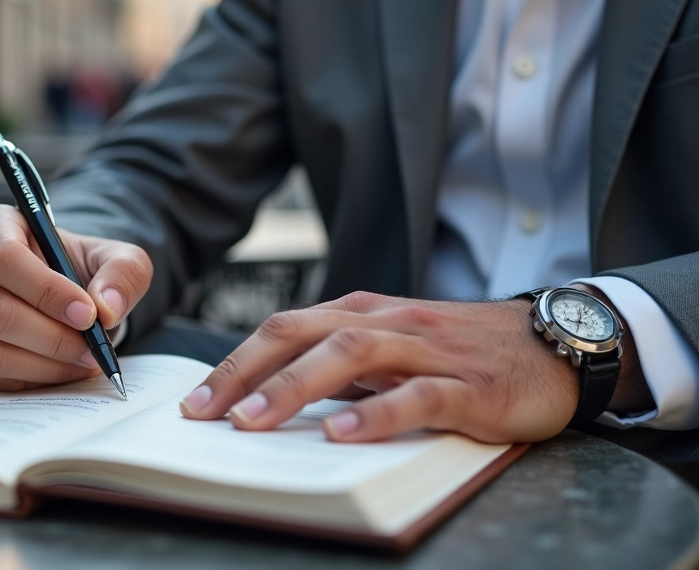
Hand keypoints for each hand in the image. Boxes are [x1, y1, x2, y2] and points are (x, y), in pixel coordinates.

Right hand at [0, 204, 151, 390]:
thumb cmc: (80, 267)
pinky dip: (31, 381)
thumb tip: (106, 308)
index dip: (46, 292)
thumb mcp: (115, 257)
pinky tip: (61, 369)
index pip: (4, 259)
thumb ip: (123, 273)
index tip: (87, 314)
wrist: (60, 292)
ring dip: (45, 365)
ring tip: (83, 361)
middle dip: (53, 337)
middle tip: (93, 349)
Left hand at [179, 291, 648, 443]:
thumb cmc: (460, 351)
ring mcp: (427, 349)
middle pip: (301, 334)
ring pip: (349, 355)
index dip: (234, 363)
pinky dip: (376, 413)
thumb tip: (271, 397)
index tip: (194, 403)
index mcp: (361, 313)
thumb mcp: (392, 351)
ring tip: (254, 419)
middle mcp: (386, 322)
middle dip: (244, 371)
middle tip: (203, 413)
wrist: (553, 344)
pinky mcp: (468, 384)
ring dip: (294, 387)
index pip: (283, 330)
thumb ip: (340, 367)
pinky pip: (417, 395)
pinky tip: (342, 434)